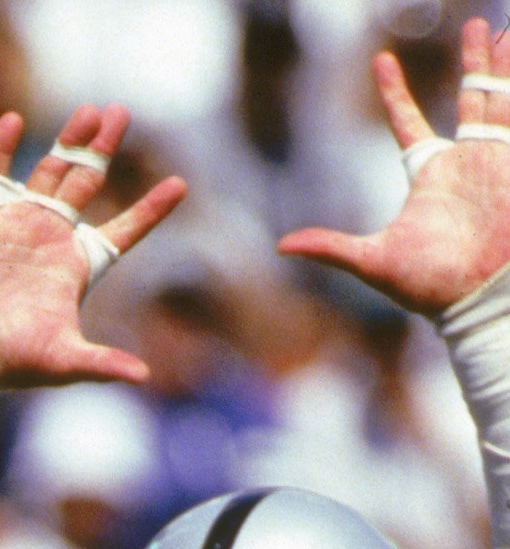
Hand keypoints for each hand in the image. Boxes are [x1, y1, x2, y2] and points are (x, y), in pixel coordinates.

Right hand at [0, 107, 186, 390]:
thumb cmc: (6, 362)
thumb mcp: (59, 361)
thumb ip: (100, 364)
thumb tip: (143, 377)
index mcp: (77, 263)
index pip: (124, 231)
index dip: (150, 210)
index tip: (180, 186)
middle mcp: (52, 236)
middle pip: (87, 181)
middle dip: (103, 148)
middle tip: (119, 113)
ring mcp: (18, 221)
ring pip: (50, 168)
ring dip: (68, 140)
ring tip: (89, 111)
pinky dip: (1, 144)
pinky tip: (12, 120)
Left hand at [281, 18, 509, 312]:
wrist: (478, 299)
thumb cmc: (428, 286)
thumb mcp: (374, 261)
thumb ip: (332, 248)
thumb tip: (282, 247)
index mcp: (428, 174)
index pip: (407, 122)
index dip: (395, 92)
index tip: (381, 60)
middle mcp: (463, 161)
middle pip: (469, 96)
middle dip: (474, 61)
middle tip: (475, 25)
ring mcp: (494, 160)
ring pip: (498, 97)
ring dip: (501, 64)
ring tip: (503, 29)